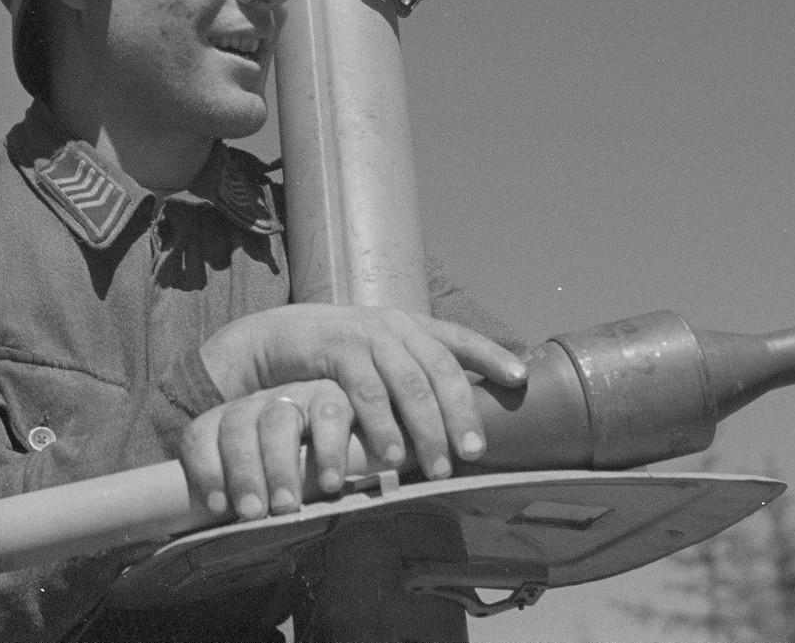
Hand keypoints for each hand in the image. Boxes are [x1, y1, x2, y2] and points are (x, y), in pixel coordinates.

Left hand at [180, 380, 352, 519]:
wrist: (359, 427)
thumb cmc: (302, 468)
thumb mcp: (265, 479)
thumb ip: (247, 498)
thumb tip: (230, 541)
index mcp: (233, 422)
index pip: (202, 434)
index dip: (204, 469)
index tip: (218, 508)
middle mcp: (259, 403)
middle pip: (237, 426)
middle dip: (242, 473)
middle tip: (253, 512)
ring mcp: (296, 395)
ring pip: (278, 420)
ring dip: (280, 466)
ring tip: (286, 505)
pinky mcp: (334, 397)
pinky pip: (329, 415)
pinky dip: (328, 450)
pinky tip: (330, 483)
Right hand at [199, 304, 527, 481]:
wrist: (273, 339)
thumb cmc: (333, 359)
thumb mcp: (377, 361)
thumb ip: (410, 376)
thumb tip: (455, 415)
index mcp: (409, 326)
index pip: (458, 339)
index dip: (491, 355)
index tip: (520, 378)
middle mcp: (394, 325)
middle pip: (440, 369)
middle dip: (461, 412)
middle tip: (474, 452)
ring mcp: (366, 334)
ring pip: (409, 383)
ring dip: (426, 429)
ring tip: (436, 468)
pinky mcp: (336, 348)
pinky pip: (367, 391)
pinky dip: (382, 426)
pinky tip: (390, 456)